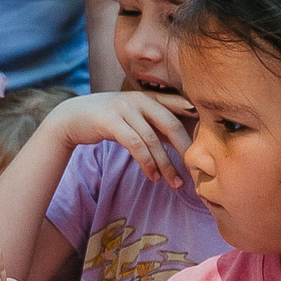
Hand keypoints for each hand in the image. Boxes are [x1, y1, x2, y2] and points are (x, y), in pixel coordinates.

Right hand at [52, 90, 196, 187]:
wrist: (71, 117)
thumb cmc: (107, 119)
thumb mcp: (133, 116)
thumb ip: (154, 124)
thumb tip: (181, 142)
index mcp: (147, 97)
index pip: (177, 106)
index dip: (195, 120)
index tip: (209, 139)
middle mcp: (138, 100)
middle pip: (170, 124)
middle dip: (185, 149)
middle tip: (196, 169)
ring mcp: (123, 109)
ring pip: (152, 139)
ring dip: (165, 164)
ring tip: (174, 183)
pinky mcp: (110, 122)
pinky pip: (135, 145)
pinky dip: (147, 163)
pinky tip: (153, 176)